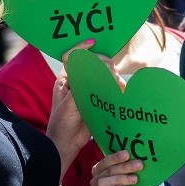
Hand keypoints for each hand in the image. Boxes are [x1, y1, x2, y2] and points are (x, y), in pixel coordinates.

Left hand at [46, 38, 118, 177]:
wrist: (67, 143)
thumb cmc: (62, 123)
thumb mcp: (69, 104)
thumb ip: (82, 88)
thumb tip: (98, 73)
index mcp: (66, 79)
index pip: (72, 56)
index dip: (82, 47)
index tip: (93, 42)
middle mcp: (77, 82)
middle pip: (92, 64)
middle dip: (102, 63)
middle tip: (111, 69)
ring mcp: (88, 91)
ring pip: (102, 76)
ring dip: (111, 75)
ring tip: (117, 82)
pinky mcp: (97, 100)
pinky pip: (109, 89)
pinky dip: (116, 88)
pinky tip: (122, 91)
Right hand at [90, 150, 142, 185]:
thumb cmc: (127, 184)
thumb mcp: (128, 173)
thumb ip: (129, 164)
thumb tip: (137, 156)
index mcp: (100, 168)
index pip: (106, 161)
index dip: (116, 157)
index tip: (127, 154)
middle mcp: (97, 178)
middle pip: (108, 171)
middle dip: (124, 167)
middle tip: (138, 165)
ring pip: (104, 182)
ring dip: (120, 179)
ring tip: (135, 179)